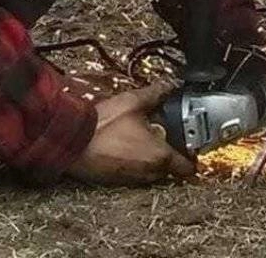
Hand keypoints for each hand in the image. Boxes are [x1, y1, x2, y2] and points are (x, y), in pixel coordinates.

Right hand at [66, 82, 195, 185]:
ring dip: (152, 156)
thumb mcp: (133, 102)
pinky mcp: (116, 180)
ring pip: (152, 171)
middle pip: (170, 168)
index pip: (188, 167)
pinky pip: (135, 172)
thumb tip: (170, 84)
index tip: (191, 143)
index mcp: (159, 155)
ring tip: (143, 135)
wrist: (72, 141)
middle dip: (169, 151)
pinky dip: (135, 160)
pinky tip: (126, 143)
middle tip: (164, 132)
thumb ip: (156, 93)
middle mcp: (149, 172)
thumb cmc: (103, 125)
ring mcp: (132, 178)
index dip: (192, 155)